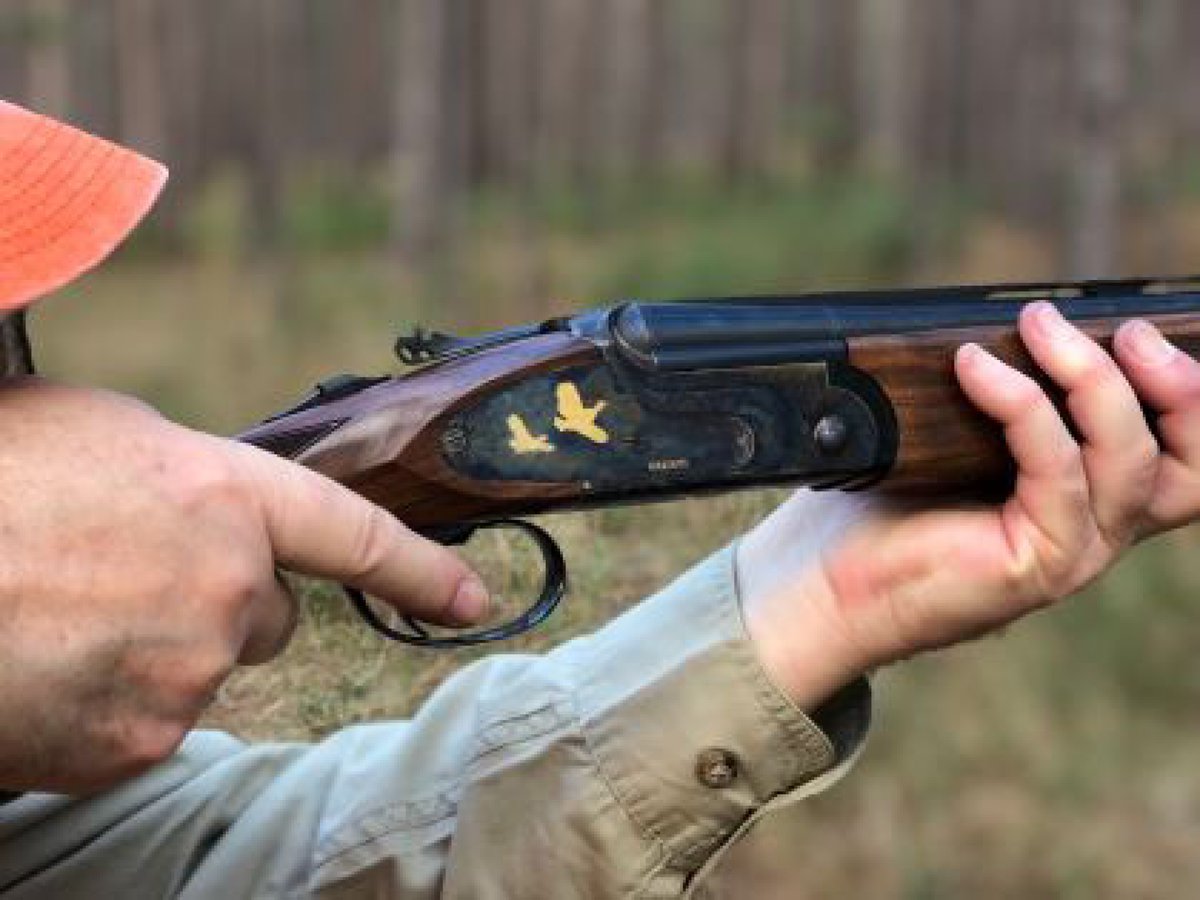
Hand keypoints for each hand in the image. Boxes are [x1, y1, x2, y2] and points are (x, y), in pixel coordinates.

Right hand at [0, 380, 487, 791]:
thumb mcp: (100, 437)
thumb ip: (183, 476)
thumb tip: (206, 513)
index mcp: (224, 496)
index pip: (357, 537)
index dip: (423, 571)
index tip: (474, 600)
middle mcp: (225, 588)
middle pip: (264, 616)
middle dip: (217, 600)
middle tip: (124, 578)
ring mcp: (183, 672)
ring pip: (200, 669)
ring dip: (152, 650)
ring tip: (60, 613)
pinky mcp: (133, 743)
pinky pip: (144, 723)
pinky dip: (107, 702)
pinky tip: (46, 663)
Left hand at [738, 303, 1199, 707]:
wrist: (825, 582)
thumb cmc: (881, 506)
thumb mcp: (954, 434)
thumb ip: (1005, 393)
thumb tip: (1026, 315)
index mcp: (1089, 496)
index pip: (1182, 451)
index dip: (1191, 393)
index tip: (1155, 327)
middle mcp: (1098, 528)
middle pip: (1191, 465)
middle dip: (1181, 387)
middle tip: (1130, 330)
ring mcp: (1075, 550)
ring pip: (1130, 459)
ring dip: (1092, 378)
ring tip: (1040, 325)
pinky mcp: (1039, 563)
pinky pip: (1056, 470)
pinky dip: (1021, 406)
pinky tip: (974, 367)